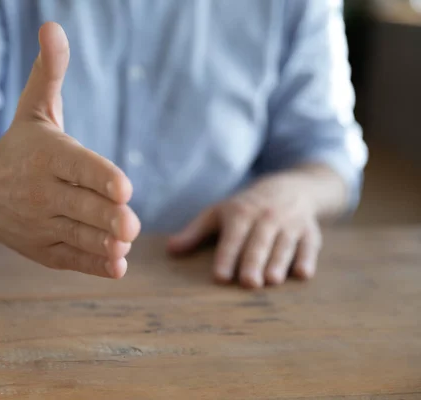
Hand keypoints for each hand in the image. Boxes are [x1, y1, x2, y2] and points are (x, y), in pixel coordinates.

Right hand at [0, 23, 140, 277]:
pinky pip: (70, 258)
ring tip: (125, 244)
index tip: (124, 188)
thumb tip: (53, 26)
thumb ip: (49, 73)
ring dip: (102, 242)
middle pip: (79, 206)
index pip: (77, 167)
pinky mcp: (42, 250)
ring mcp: (40, 224)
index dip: (100, 177)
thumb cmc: (17, 145)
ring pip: (77, 236)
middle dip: (106, 217)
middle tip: (131, 223)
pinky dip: (92, 265)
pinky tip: (117, 267)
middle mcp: (40, 192)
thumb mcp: (33, 109)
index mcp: (45, 156)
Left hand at [168, 172, 325, 288]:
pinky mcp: (310, 231)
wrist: (290, 188)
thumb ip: (195, 233)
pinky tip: (302, 274)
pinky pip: (309, 245)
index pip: (232, 237)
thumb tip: (170, 250)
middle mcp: (266, 217)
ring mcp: (289, 224)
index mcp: (240, 213)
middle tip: (247, 283)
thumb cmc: (245, 207)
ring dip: (278, 262)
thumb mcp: (218, 213)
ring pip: (284, 245)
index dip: (226, 256)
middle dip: (253, 262)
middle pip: (258, 243)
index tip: (220, 276)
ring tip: (271, 281)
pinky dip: (307, 258)